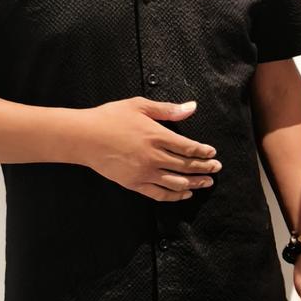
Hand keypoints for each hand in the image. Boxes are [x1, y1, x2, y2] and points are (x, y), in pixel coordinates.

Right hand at [73, 98, 220, 200]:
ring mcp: (144, 172)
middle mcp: (154, 156)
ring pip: (176, 182)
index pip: (188, 147)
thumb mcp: (139, 105)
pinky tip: (185, 193)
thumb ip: (167, 109)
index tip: (212, 154)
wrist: (84, 137)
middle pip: (186, 165)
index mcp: (157, 135)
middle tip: (216, 169)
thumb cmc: (110, 117)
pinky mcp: (134, 184)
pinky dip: (175, 195)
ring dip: (194, 183)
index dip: (203, 152)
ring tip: (206, 183)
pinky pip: (160, 193)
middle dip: (204, 168)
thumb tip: (191, 107)